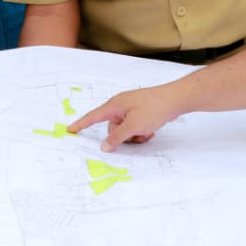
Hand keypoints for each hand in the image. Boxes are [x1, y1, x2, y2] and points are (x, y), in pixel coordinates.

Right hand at [68, 88, 183, 151]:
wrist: (175, 99)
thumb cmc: (153, 109)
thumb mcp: (133, 126)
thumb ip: (117, 137)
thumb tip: (104, 146)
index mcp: (114, 105)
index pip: (93, 117)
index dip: (81, 124)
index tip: (69, 130)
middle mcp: (121, 106)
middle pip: (112, 129)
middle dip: (123, 136)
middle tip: (137, 135)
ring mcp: (131, 109)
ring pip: (125, 130)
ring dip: (134, 135)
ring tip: (147, 132)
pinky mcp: (141, 112)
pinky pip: (134, 127)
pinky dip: (141, 131)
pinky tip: (151, 131)